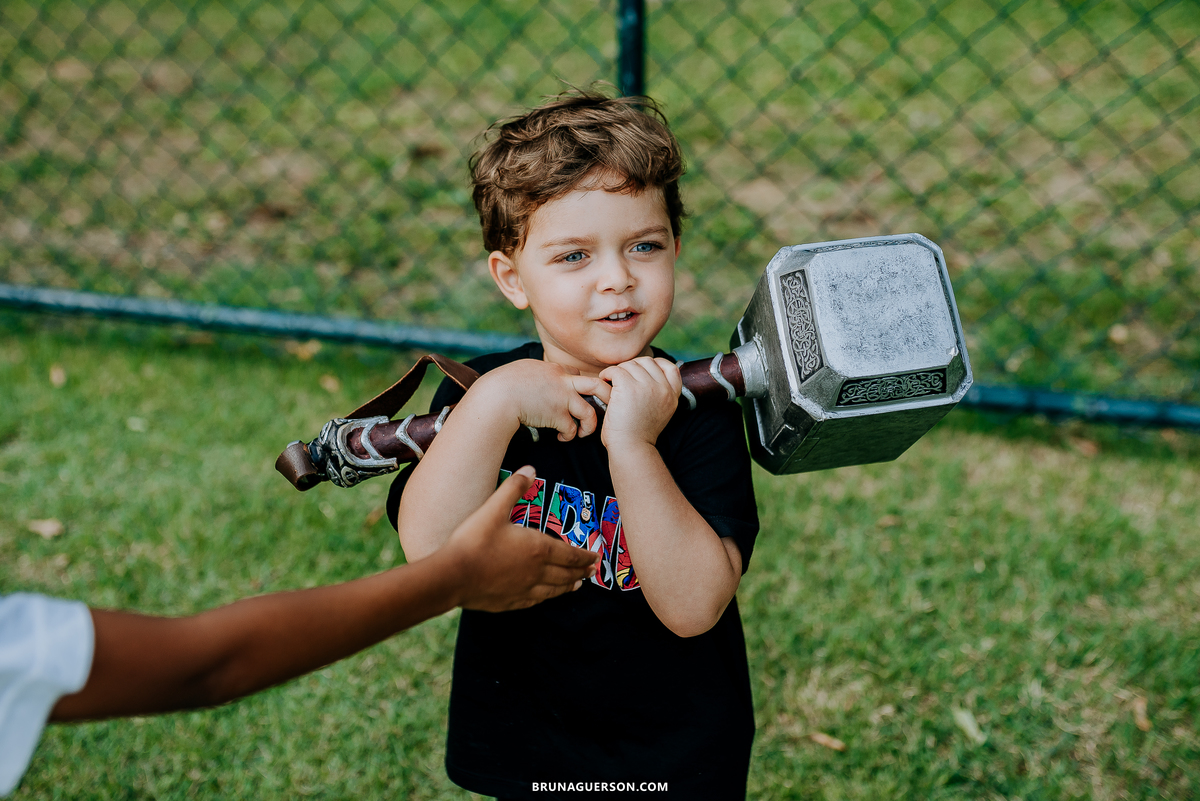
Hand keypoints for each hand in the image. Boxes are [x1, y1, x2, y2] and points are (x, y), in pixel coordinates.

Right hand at [445, 466, 600, 610]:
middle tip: (591, 571)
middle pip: (566, 573)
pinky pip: (536, 600)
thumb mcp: (494, 508)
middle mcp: (536, 572)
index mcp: (537, 549)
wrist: (452, 576)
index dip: (584, 556)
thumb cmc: (474, 541)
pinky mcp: (510, 602)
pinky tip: (545, 596)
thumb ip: (514, 488)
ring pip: (553, 590)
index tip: (595, 557)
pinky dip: (546, 597)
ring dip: (567, 586)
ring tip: (576, 585)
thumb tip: (530, 470)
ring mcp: (524, 589)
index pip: (569, 554)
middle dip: (580, 571)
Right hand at [472, 359, 611, 441]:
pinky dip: (569, 436)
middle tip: (602, 410)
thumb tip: (535, 377)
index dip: (579, 386)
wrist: (497, 395)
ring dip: (590, 425)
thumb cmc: (502, 384)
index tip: (577, 396)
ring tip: (583, 432)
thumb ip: (536, 374)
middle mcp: (563, 381)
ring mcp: (562, 398)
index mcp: (553, 369)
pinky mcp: (557, 415)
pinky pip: (572, 429)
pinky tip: (562, 438)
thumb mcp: (523, 369)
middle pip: (596, 386)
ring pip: (590, 412)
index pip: (577, 374)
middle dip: (605, 398)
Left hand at [598, 357, 681, 449]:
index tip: (641, 373)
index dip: (655, 365)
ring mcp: (647, 386)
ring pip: (630, 364)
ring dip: (618, 371)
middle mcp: (663, 389)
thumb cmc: (638, 434)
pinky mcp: (629, 387)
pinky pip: (616, 370)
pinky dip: (607, 374)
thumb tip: (649, 376)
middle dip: (632, 367)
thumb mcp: (660, 413)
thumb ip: (660, 395)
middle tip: (621, 379)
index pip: (671, 367)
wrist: (631, 448)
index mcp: (672, 395)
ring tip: (611, 383)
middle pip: (647, 362)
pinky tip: (605, 383)